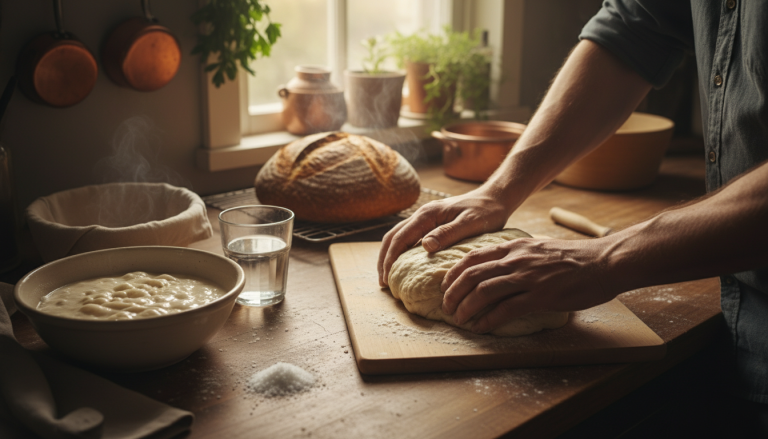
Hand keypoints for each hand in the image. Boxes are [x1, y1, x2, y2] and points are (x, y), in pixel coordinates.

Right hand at [377, 188, 511, 286]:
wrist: (495, 198)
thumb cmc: (486, 211)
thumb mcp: (470, 223)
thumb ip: (448, 233)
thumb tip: (425, 246)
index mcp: (428, 215)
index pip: (400, 238)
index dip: (390, 259)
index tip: (386, 278)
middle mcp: (422, 214)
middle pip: (392, 236)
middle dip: (384, 259)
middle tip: (383, 282)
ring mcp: (425, 217)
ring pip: (398, 236)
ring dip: (389, 254)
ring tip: (388, 275)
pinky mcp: (431, 222)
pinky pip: (408, 236)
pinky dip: (400, 250)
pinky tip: (404, 263)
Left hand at [440, 237, 617, 332]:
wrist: (604, 261)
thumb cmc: (575, 257)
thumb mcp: (540, 247)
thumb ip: (520, 254)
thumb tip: (503, 264)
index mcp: (515, 247)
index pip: (474, 257)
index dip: (455, 272)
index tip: (446, 285)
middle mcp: (517, 260)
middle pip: (473, 275)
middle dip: (454, 292)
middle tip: (447, 306)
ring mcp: (528, 278)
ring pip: (485, 292)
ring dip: (467, 307)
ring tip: (459, 319)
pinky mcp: (541, 296)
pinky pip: (507, 310)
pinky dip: (489, 320)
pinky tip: (481, 327)